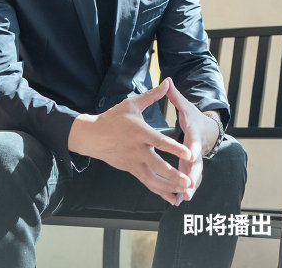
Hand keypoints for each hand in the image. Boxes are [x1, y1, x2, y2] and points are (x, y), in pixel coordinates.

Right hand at [68, 78, 194, 204]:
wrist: (92, 136)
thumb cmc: (113, 118)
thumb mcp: (132, 104)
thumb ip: (152, 96)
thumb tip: (168, 82)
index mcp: (139, 132)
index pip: (160, 142)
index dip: (175, 148)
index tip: (189, 154)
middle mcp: (137, 150)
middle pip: (157, 166)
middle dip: (174, 175)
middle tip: (189, 181)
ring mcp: (133, 163)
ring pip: (152, 179)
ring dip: (169, 187)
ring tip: (186, 191)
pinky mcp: (131, 170)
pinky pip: (147, 183)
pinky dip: (160, 192)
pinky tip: (173, 199)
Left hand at [166, 82, 221, 202]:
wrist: (206, 128)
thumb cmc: (193, 117)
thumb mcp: (186, 106)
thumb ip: (175, 97)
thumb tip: (168, 81)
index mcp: (193, 135)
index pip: (193, 143)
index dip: (192, 151)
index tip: (190, 157)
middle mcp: (196, 150)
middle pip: (196, 165)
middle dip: (192, 177)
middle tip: (188, 189)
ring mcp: (195, 161)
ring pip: (193, 177)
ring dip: (189, 188)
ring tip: (182, 199)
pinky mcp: (190, 168)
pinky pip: (188, 181)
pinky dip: (184, 190)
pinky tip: (177, 201)